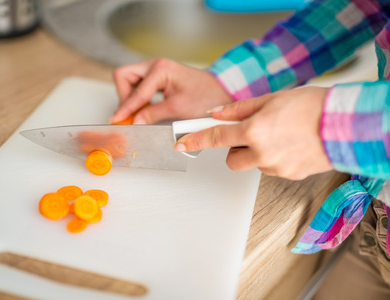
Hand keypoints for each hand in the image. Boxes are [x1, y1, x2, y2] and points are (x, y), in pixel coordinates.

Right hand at [111, 58, 232, 123]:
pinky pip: (139, 86)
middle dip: (124, 96)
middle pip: (124, 76)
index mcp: (160, 69)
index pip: (135, 91)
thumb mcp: (178, 108)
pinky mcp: (158, 78)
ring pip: (129, 81)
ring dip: (130, 97)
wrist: (222, 93)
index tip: (116, 120)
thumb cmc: (206, 96)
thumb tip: (135, 122)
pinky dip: (138, 98)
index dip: (125, 108)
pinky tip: (145, 110)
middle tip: (130, 114)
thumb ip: (153, 114)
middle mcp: (155, 65)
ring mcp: (156, 70)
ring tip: (139, 113)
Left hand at [174, 87, 332, 179]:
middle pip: (230, 159)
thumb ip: (239, 109)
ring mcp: (275, 167)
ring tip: (277, 136)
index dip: (195, 140)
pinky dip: (272, 159)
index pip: (216, 137)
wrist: (345, 124)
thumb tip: (217, 114)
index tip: (180, 143)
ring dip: (255, 153)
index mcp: (254, 130)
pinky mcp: (287, 176)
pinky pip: (269, 168)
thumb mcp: (271, 99)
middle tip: (250, 133)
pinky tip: (288, 145)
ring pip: (251, 164)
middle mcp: (262, 153)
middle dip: (234, 148)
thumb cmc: (312, 106)